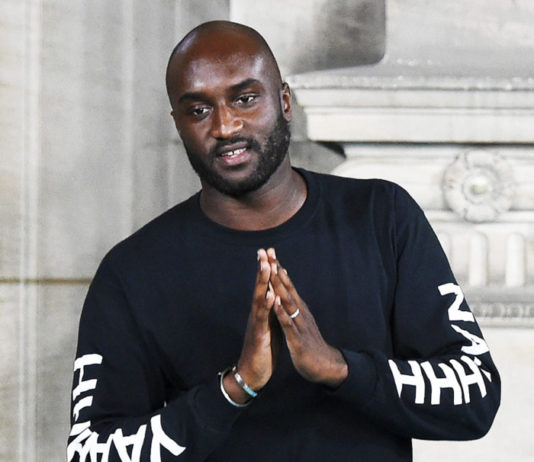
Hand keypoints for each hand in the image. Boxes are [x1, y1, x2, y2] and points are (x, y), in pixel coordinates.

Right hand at [223, 249, 280, 402]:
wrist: (252, 374)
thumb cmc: (262, 350)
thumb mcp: (270, 327)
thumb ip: (271, 312)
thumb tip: (276, 296)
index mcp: (262, 312)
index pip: (265, 286)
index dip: (268, 269)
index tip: (270, 251)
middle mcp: (257, 314)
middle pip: (259, 287)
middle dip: (262, 268)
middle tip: (263, 250)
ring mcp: (256, 323)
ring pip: (259, 298)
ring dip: (262, 281)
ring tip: (266, 265)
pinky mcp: (258, 335)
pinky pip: (262, 318)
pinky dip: (266, 305)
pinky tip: (269, 294)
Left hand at [268, 251, 347, 388]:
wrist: (325, 366)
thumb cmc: (310, 344)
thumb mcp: (301, 322)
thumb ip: (295, 308)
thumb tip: (287, 294)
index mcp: (299, 309)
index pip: (286, 285)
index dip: (277, 269)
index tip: (268, 253)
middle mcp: (300, 312)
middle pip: (287, 287)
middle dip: (276, 270)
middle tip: (268, 252)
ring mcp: (300, 325)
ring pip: (288, 302)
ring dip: (279, 286)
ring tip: (272, 270)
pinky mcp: (298, 339)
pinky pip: (289, 324)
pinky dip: (282, 312)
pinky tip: (276, 302)